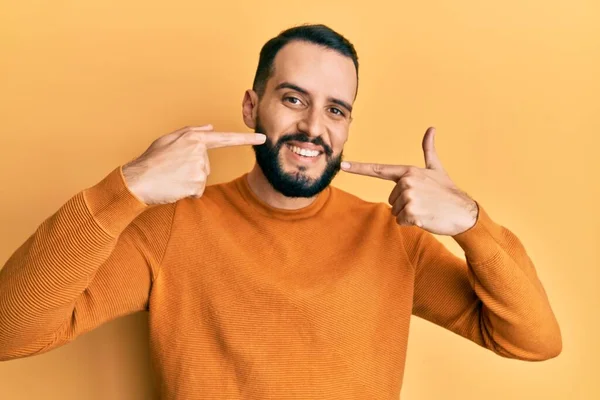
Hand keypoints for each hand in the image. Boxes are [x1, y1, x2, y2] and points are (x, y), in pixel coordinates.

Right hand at [122, 124, 265, 204]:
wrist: (137, 181)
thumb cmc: (150, 161)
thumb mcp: (167, 140)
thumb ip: (190, 132)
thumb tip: (210, 127)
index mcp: (194, 139)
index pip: (224, 138)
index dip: (245, 139)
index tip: (263, 139)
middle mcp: (199, 152)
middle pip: (206, 164)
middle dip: (191, 169)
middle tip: (172, 169)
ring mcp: (199, 168)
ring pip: (201, 178)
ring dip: (188, 181)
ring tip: (171, 177)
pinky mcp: (197, 184)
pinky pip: (197, 191)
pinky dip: (187, 192)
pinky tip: (174, 187)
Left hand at [340, 127, 477, 235]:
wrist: (464, 212)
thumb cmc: (447, 191)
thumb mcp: (437, 169)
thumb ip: (429, 150)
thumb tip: (431, 128)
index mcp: (408, 171)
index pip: (379, 169)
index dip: (359, 167)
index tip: (344, 165)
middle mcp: (407, 182)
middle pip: (390, 199)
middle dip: (404, 204)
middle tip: (423, 201)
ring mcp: (409, 197)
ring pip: (395, 211)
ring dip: (408, 213)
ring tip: (425, 208)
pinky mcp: (412, 213)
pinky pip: (401, 221)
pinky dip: (412, 222)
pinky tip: (426, 217)